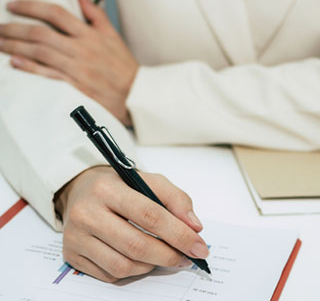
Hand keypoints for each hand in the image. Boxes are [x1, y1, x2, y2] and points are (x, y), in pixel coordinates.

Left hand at [0, 0, 137, 125]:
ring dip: (15, 47)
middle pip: (41, 34)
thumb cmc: (124, 67)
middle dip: (14, 28)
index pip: (55, 14)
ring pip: (40, 53)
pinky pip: (49, 75)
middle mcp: (81, 50)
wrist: (135, 94)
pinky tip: (15, 62)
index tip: (13, 6)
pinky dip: (30, 68)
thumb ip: (95, 15)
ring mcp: (78, 69)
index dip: (31, 7)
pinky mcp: (76, 87)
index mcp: (90, 35)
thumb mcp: (113, 36)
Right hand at [55, 166, 207, 282]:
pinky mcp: (72, 255)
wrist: (81, 190)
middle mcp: (87, 213)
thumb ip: (175, 199)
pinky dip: (134, 271)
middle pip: (137, 245)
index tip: (199, 247)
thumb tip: (194, 227)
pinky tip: (141, 259)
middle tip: (187, 257)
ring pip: (124, 266)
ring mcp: (76, 237)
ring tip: (164, 255)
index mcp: (106, 188)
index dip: (179, 234)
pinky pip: (110, 275)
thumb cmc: (119, 185)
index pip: (149, 215)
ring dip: (152, 265)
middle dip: (169, 255)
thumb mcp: (147, 180)